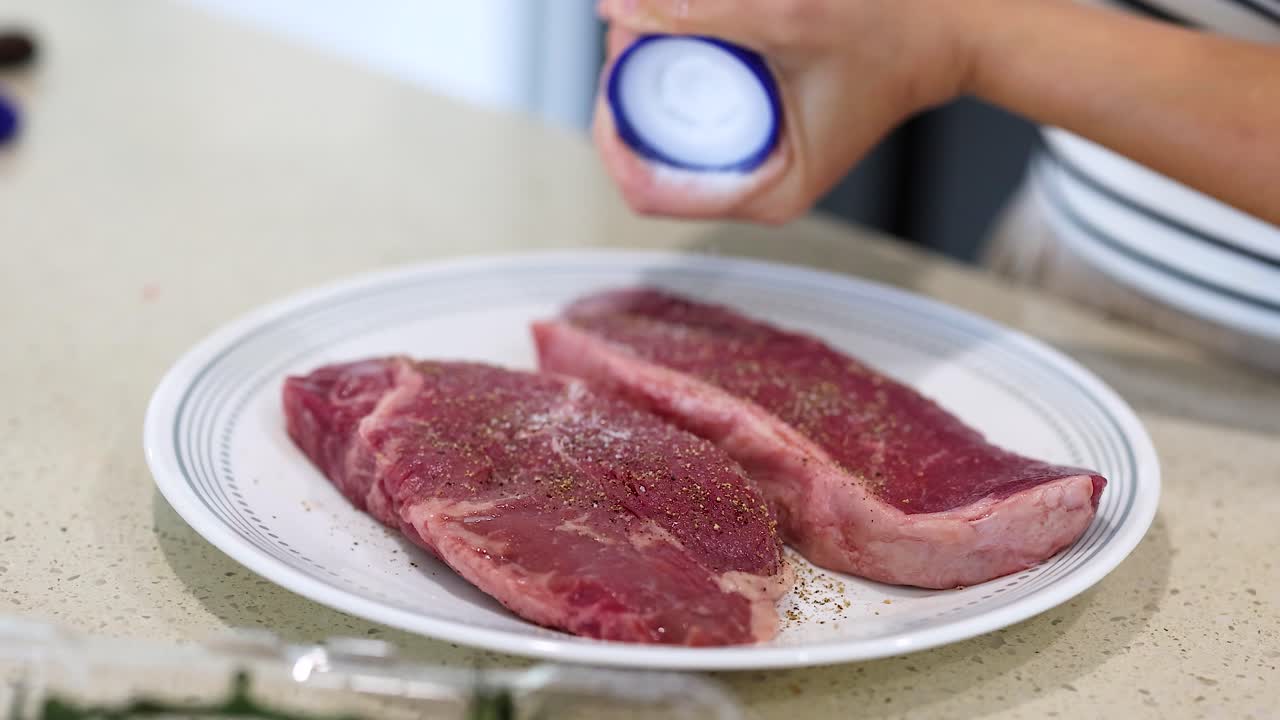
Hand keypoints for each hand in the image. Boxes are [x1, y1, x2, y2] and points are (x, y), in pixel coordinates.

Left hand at [592, 0, 972, 222]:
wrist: (946, 30)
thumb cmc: (892, 33)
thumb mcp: (788, 15)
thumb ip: (701, 10)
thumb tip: (615, 7)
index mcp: (766, 194)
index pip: (648, 189)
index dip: (613, 132)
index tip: (611, 72)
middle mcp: (756, 191)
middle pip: (649, 163)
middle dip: (627, 96)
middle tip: (628, 27)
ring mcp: (755, 166)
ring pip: (667, 140)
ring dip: (647, 83)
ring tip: (645, 23)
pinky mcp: (759, 138)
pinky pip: (694, 122)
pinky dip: (675, 81)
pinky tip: (669, 39)